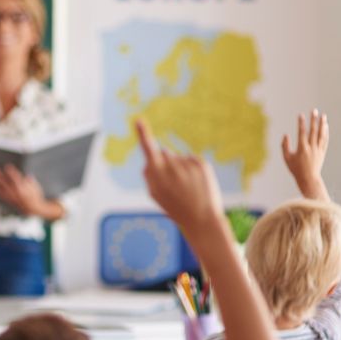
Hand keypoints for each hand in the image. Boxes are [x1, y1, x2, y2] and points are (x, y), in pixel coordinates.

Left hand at [0, 164, 62, 218]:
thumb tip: (28, 176)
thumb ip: (30, 181)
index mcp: (23, 189)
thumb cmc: (34, 195)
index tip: (7, 166)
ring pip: (1, 189)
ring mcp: (11, 197)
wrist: (32, 209)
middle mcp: (16, 193)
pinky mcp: (8, 200)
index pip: (17, 179)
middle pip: (6, 183)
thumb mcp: (35, 186)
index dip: (12, 172)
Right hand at [137, 119, 225, 235]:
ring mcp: (188, 165)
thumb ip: (149, 176)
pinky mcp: (202, 164)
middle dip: (165, 163)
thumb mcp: (156, 195)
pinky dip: (191, 169)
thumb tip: (150, 160)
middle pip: (164, 154)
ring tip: (187, 188)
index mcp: (158, 175)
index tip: (138, 119)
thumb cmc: (175, 207)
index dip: (143, 134)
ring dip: (179, 168)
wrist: (202, 219)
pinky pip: (191, 160)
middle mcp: (173, 167)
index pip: (148, 149)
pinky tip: (195, 184)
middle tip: (174, 186)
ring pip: (178, 158)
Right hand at [282, 109, 330, 200]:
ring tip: (323, 115)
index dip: (301, 123)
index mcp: (302, 148)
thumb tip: (285, 135)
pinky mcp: (322, 152)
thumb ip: (285, 146)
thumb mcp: (286, 158)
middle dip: (314, 120)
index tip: (301, 115)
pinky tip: (326, 126)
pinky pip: (325, 140)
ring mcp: (318, 149)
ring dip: (322, 124)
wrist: (308, 179)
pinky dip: (326, 132)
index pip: (302, 132)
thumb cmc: (295, 169)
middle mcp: (311, 147)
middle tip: (314, 110)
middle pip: (313, 131)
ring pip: (321, 134)